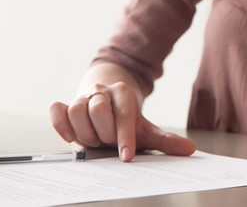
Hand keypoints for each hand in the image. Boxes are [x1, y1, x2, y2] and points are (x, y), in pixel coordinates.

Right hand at [49, 81, 195, 160]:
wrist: (107, 101)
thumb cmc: (126, 119)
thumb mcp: (145, 129)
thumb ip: (165, 140)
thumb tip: (189, 149)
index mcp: (124, 93)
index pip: (125, 115)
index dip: (125, 137)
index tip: (127, 156)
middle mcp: (102, 90)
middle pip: (98, 109)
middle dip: (104, 132)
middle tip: (107, 142)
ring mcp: (82, 95)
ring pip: (77, 110)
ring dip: (85, 131)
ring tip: (94, 140)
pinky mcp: (65, 103)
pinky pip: (57, 109)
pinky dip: (61, 124)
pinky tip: (70, 137)